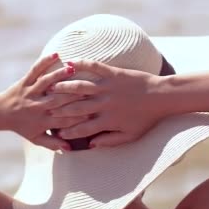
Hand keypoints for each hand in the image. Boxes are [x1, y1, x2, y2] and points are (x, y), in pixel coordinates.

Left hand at [0, 54, 88, 150]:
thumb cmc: (22, 127)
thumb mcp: (36, 138)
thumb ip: (53, 144)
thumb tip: (70, 148)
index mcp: (42, 122)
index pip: (64, 120)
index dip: (79, 117)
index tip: (93, 112)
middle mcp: (36, 106)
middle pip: (57, 100)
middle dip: (72, 94)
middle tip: (89, 88)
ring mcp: (30, 93)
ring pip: (45, 83)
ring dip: (59, 76)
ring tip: (72, 69)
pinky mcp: (24, 81)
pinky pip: (34, 70)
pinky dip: (44, 62)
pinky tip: (56, 54)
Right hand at [46, 60, 162, 147]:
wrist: (163, 97)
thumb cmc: (148, 118)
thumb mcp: (131, 135)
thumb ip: (110, 141)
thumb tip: (91, 145)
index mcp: (108, 121)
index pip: (82, 129)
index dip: (68, 132)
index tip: (57, 133)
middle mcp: (105, 105)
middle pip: (76, 108)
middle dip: (59, 109)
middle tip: (44, 108)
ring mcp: (109, 88)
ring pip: (81, 87)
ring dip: (64, 86)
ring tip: (51, 85)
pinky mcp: (114, 73)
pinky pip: (95, 67)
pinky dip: (82, 64)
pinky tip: (70, 62)